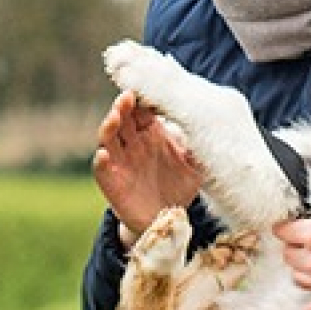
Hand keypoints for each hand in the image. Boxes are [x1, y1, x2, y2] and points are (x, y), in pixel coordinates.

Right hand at [92, 91, 203, 240]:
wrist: (168, 219)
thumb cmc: (179, 186)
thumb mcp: (195, 165)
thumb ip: (198, 146)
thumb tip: (209, 127)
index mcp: (152, 133)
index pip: (142, 109)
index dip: (143, 99)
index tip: (148, 89)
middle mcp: (133, 144)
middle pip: (123, 118)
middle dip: (123, 106)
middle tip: (128, 96)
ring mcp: (120, 161)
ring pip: (108, 138)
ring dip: (109, 126)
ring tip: (114, 117)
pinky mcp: (112, 182)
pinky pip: (102, 169)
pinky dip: (100, 161)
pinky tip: (104, 154)